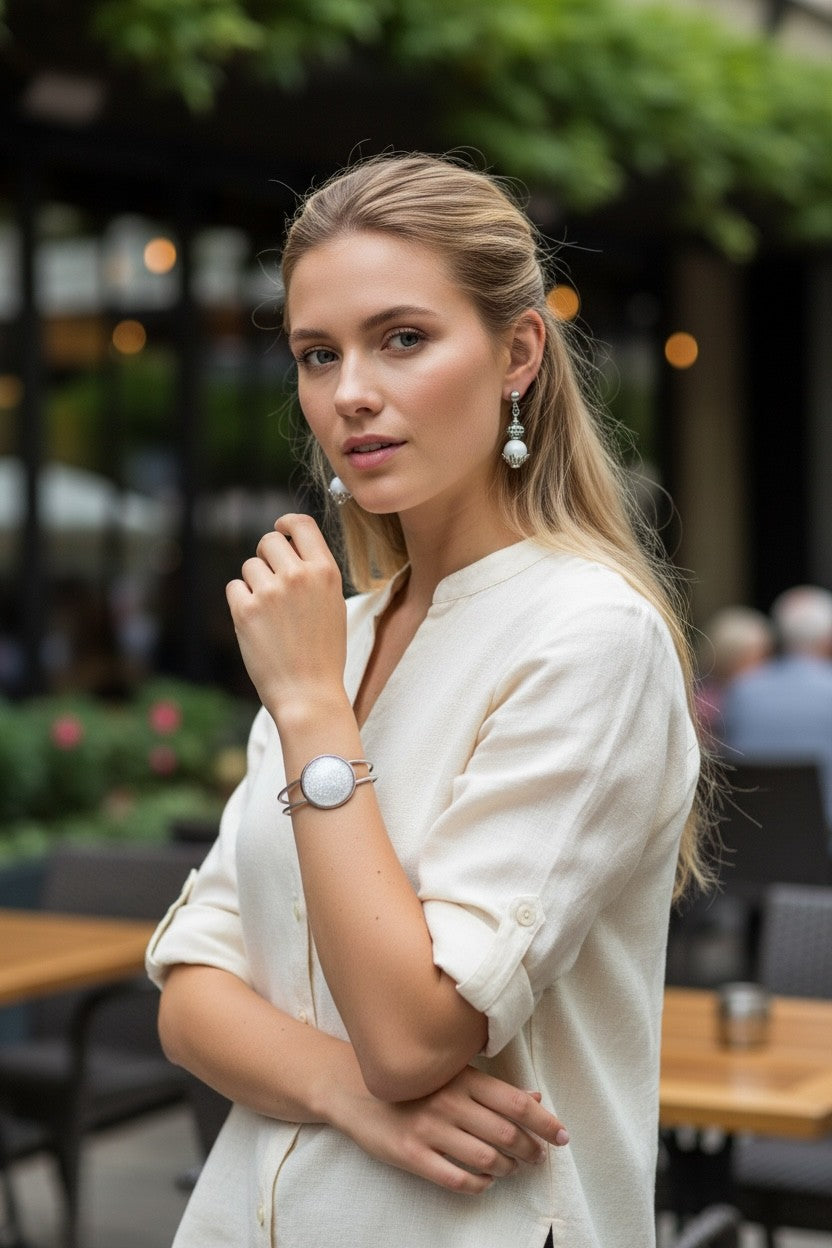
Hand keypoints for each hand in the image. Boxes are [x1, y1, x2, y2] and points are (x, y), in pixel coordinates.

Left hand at [225, 514, 347, 719]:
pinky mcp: (245, 610)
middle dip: (266, 558)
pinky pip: (234, 588)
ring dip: (254, 584)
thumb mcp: (333, 605)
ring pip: (249, 566)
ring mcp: (270, 591)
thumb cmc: (323, 653)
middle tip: (271, 582)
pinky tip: (257, 624)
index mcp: (325, 572)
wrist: (309, 693)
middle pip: (268, 542)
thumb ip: (314, 574)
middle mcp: (298, 575)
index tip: (279, 529)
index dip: (285, 524)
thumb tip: (290, 547)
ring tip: (270, 614)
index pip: (301, 525)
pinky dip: (241, 602)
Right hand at [327, 1062, 568, 1194]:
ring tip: (510, 1169)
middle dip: (530, 1151)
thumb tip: (535, 1099)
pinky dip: (479, 1185)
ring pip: (485, 1159)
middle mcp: (449, 1101)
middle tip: (537, 1158)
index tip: (563, 1137)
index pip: (515, 1102)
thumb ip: (491, 1089)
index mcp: (462, 1078)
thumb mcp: (450, 1075)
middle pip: (505, 1134)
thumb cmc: (411, 1081)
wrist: (354, 1088)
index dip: (544, 1122)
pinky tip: (483, 1181)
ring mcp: (429, 1129)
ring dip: (506, 1169)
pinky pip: (456, 1179)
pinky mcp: (411, 1155)